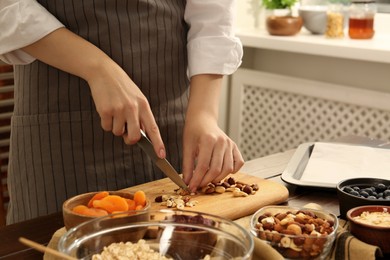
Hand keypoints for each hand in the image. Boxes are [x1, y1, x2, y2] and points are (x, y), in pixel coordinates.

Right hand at [87, 60, 164, 157]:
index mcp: (144, 105)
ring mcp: (119, 109)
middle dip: (129, 139)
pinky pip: (106, 127)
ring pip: (118, 133)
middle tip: (125, 132)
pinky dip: (105, 122)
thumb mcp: (137, 98)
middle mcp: (133, 108)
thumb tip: (139, 135)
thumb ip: (140, 116)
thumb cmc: (122, 87)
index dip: (158, 143)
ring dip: (115, 126)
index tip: (161, 155)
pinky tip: (106, 109)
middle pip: (134, 137)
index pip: (153, 128)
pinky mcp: (106, 110)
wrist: (104, 72)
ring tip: (114, 111)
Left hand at [181, 74, 243, 191]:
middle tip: (199, 186)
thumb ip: (187, 165)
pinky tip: (223, 172)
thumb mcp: (187, 147)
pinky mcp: (235, 147)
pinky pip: (239, 163)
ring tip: (208, 180)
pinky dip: (233, 170)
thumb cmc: (193, 131)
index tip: (191, 188)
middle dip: (206, 181)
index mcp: (208, 140)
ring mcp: (230, 144)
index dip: (197, 179)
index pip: (203, 166)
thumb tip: (187, 182)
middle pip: (216, 169)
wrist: (203, 119)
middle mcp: (222, 142)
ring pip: (227, 168)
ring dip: (218, 178)